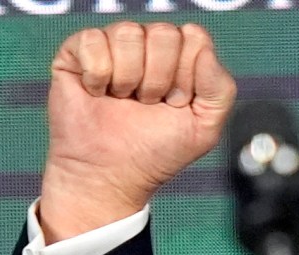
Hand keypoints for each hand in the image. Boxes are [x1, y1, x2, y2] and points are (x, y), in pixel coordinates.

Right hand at [39, 21, 236, 241]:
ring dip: (128, 79)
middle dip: (158, 79)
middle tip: (146, 104)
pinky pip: (93, 41)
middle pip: (164, 34)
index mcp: (179, 55)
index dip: (186, 76)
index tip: (175, 104)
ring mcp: (113, 44)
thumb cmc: (155, 153)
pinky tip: (97, 93)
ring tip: (122, 101)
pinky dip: (97, 76)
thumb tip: (205, 51)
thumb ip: (220, 89)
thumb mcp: (204, 128)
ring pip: (129, 34)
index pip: (193, 37)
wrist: (110, 176)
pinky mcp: (78, 51)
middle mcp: (147, 44)